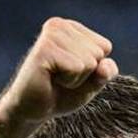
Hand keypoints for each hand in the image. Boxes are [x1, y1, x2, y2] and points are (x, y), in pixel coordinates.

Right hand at [0, 17, 117, 124]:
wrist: (31, 111)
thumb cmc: (60, 94)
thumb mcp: (91, 83)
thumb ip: (106, 72)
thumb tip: (104, 64)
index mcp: (70, 27)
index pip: (105, 46)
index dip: (93, 69)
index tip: (70, 73)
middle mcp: (59, 25)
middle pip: (98, 53)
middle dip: (85, 75)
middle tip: (61, 79)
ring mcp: (51, 35)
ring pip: (90, 61)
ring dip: (76, 79)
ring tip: (56, 79)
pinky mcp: (44, 49)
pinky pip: (77, 68)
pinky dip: (69, 82)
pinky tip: (51, 80)